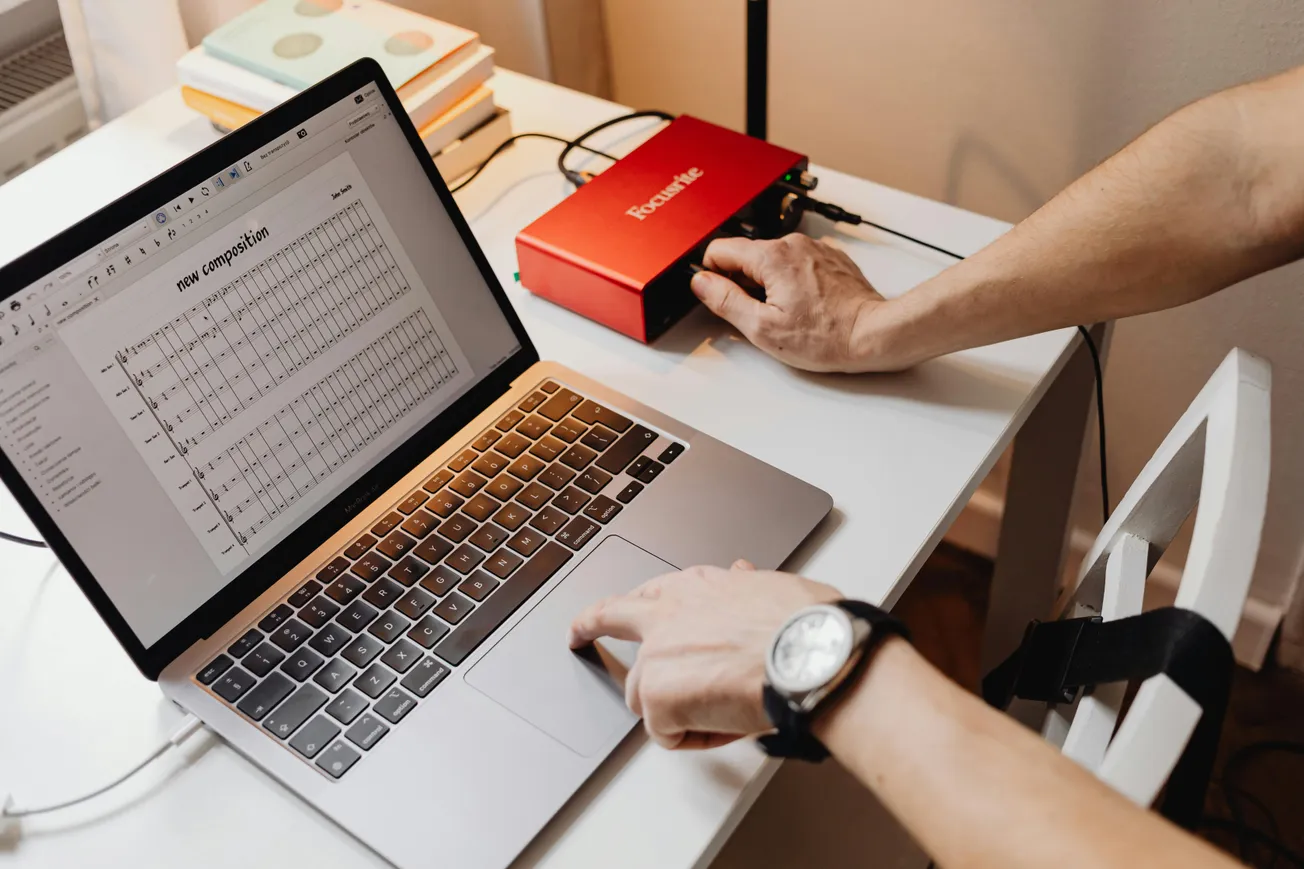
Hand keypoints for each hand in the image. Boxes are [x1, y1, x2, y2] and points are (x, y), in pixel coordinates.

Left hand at [568, 560, 839, 749]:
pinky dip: (695, 737)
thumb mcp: (776, 591)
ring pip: (644, 694)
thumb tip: (744, 574)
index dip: (640, 603)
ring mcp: (657, 653)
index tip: (629, 605)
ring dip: (675, 709)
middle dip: (589, 626)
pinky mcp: (657, 694)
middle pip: (611, 617)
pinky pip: (666, 732)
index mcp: (700, 587)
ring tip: (724, 712)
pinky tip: (727, 725)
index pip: (655, 591)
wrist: (811, 657)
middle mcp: (670, 612)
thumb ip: (749, 588)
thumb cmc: (810, 629)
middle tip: (577, 634)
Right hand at [690, 234, 906, 371]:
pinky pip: (796, 264)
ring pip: (772, 260)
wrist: (872, 334)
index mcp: (772, 257)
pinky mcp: (829, 258)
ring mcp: (814, 249)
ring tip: (786, 312)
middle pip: (746, 256)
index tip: (719, 294)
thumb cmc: (826, 336)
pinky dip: (792, 282)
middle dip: (744, 283)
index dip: (711, 274)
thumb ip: (726, 301)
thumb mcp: (763, 328)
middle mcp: (793, 244)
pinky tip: (804, 305)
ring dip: (769, 283)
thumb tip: (702, 283)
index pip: (719, 249)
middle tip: (760, 314)